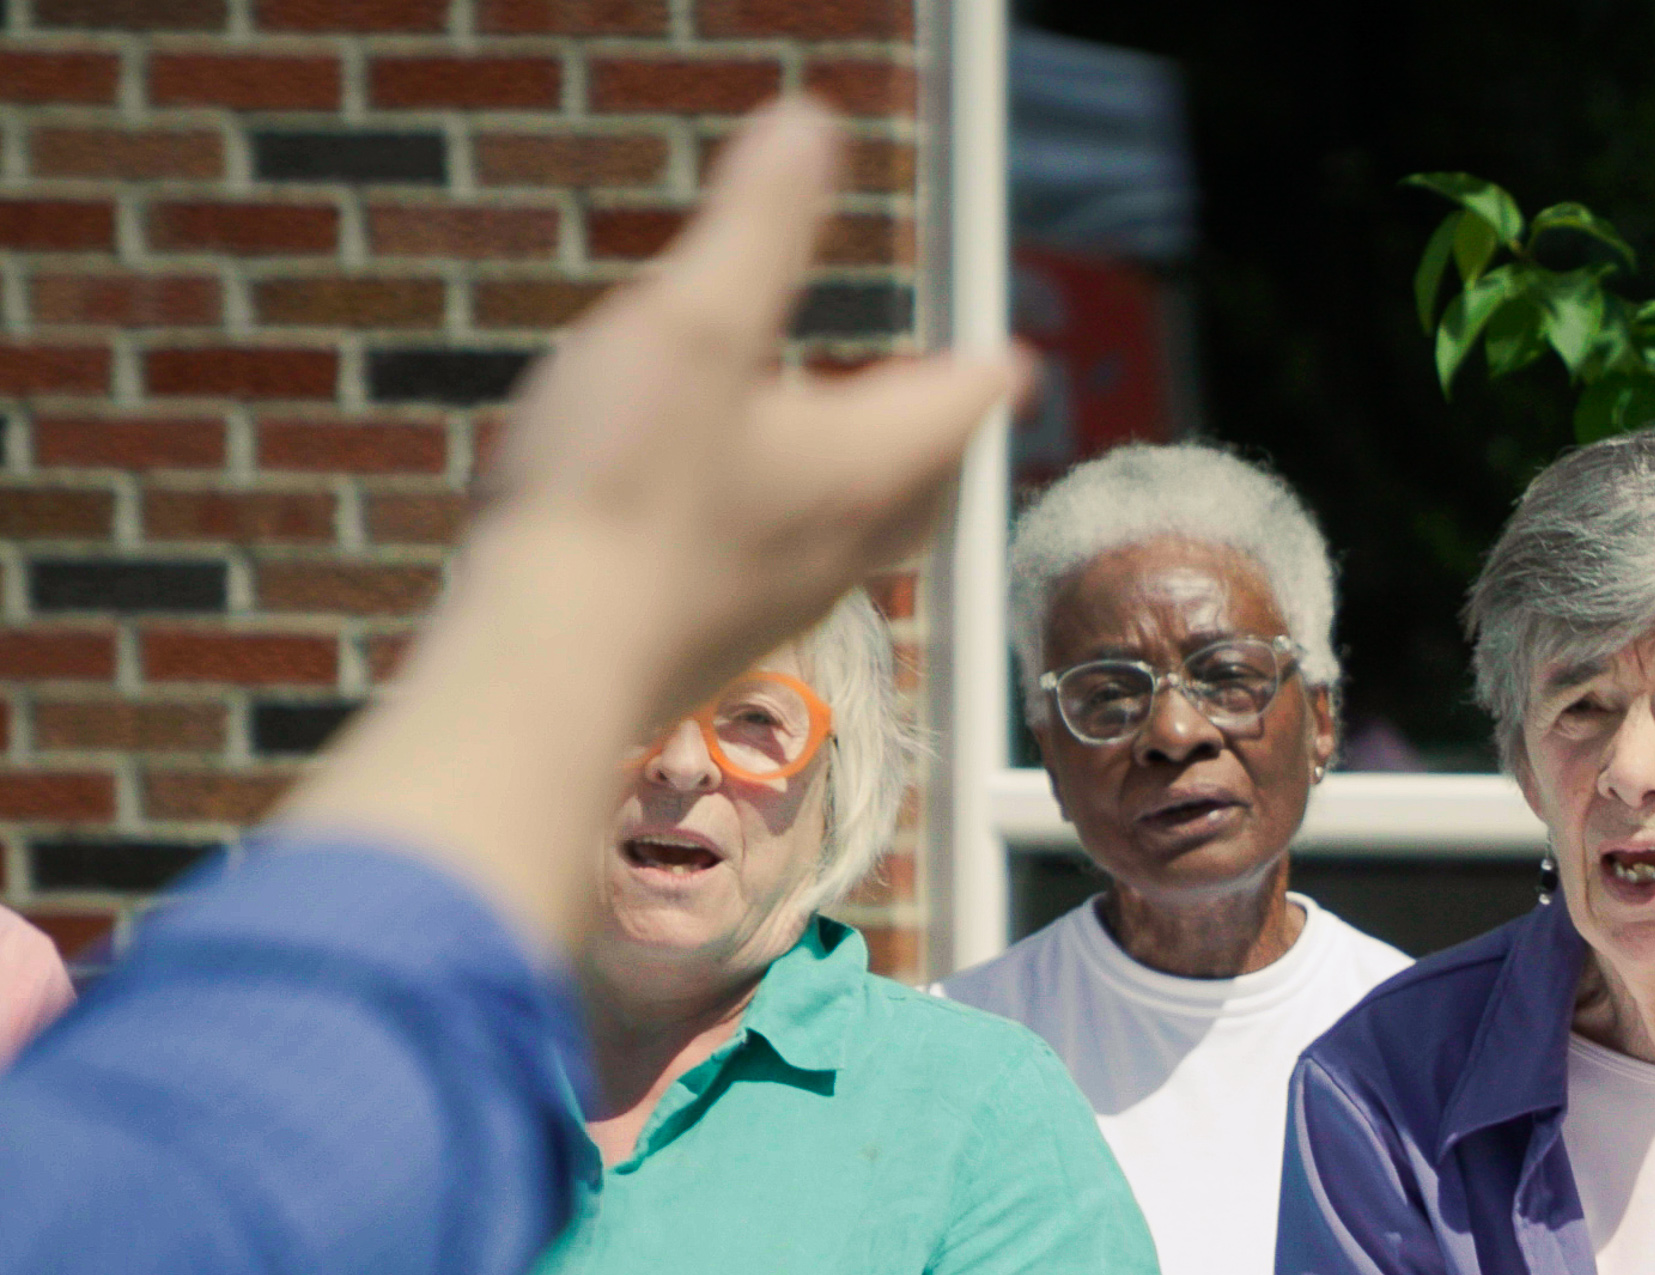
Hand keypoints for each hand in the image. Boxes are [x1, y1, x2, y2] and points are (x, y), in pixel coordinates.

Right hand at [278, 99, 1024, 951]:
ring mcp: (785, 600)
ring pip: (856, 529)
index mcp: (872, 465)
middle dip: (932, 430)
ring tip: (828, 437)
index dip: (985, 362)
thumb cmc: (622, 495)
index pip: (966, 401)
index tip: (1007, 352)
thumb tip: (810, 124)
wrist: (544, 668)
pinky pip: (777, 566)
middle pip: (925, 478)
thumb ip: (758, 226)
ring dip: (855, 477)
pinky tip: (721, 507)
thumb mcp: (693, 323)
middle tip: (935, 395)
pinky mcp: (716, 636)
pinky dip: (778, 520)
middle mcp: (850, 543)